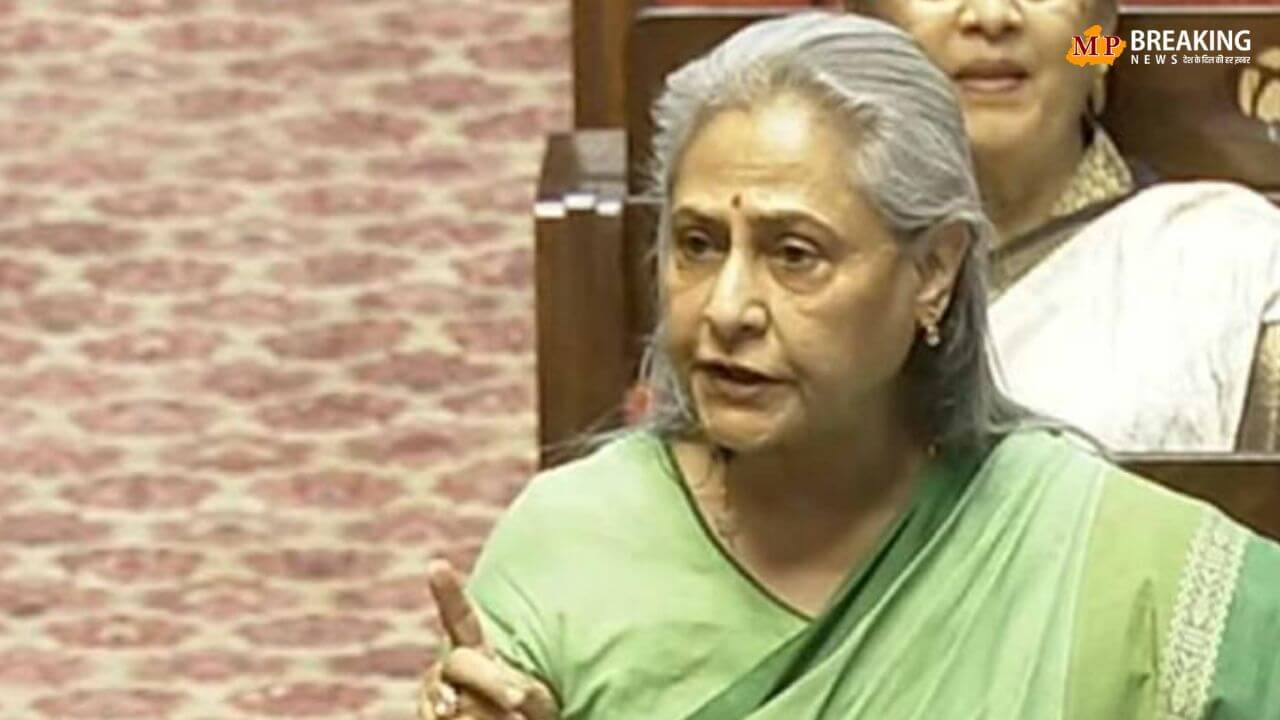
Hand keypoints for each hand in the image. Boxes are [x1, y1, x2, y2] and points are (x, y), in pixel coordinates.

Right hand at [418, 560, 558, 719]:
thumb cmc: (527, 713)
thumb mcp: (531, 697)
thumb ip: (508, 688)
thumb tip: (469, 699)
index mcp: (476, 651)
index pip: (459, 618)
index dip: (447, 593)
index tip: (436, 565)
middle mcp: (451, 668)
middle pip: (458, 663)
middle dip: (490, 681)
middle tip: (518, 700)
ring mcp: (437, 694)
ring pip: (449, 700)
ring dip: (482, 716)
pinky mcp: (429, 717)